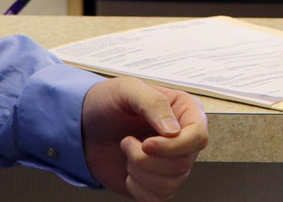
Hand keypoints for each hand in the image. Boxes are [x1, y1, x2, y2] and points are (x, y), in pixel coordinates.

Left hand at [81, 76, 208, 200]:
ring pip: (171, 184)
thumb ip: (153, 103)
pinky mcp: (157, 183)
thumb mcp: (127, 90)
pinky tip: (128, 169)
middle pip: (183, 164)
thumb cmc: (107, 103)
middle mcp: (182, 139)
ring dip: (139, 171)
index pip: (198, 137)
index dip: (174, 146)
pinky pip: (157, 198)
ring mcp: (171, 163)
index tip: (147, 143)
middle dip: (147, 159)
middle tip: (128, 141)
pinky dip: (136, 187)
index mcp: (184, 112)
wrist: (84, 126)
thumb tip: (173, 131)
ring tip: (127, 152)